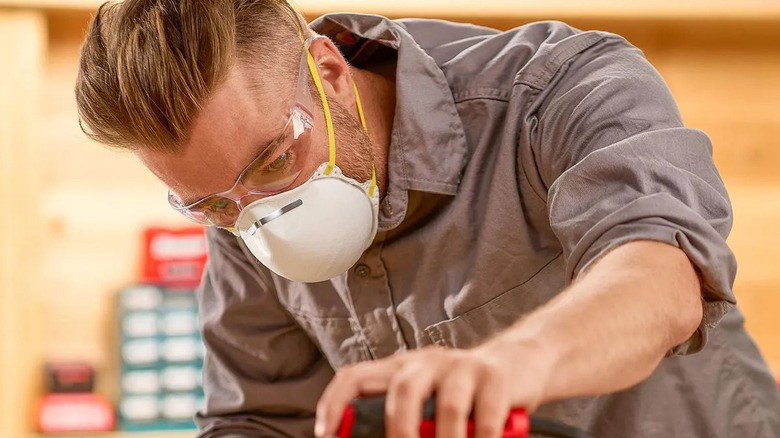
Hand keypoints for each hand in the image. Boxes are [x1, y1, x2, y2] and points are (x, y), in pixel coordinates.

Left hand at [314, 342, 552, 437]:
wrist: (522, 363)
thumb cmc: (465, 392)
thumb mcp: (428, 399)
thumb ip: (406, 419)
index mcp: (401, 367)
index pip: (355, 376)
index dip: (334, 404)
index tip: (325, 435)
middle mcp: (427, 361)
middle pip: (403, 390)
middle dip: (401, 433)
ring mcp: (463, 366)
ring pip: (447, 407)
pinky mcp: (496, 378)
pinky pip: (486, 416)